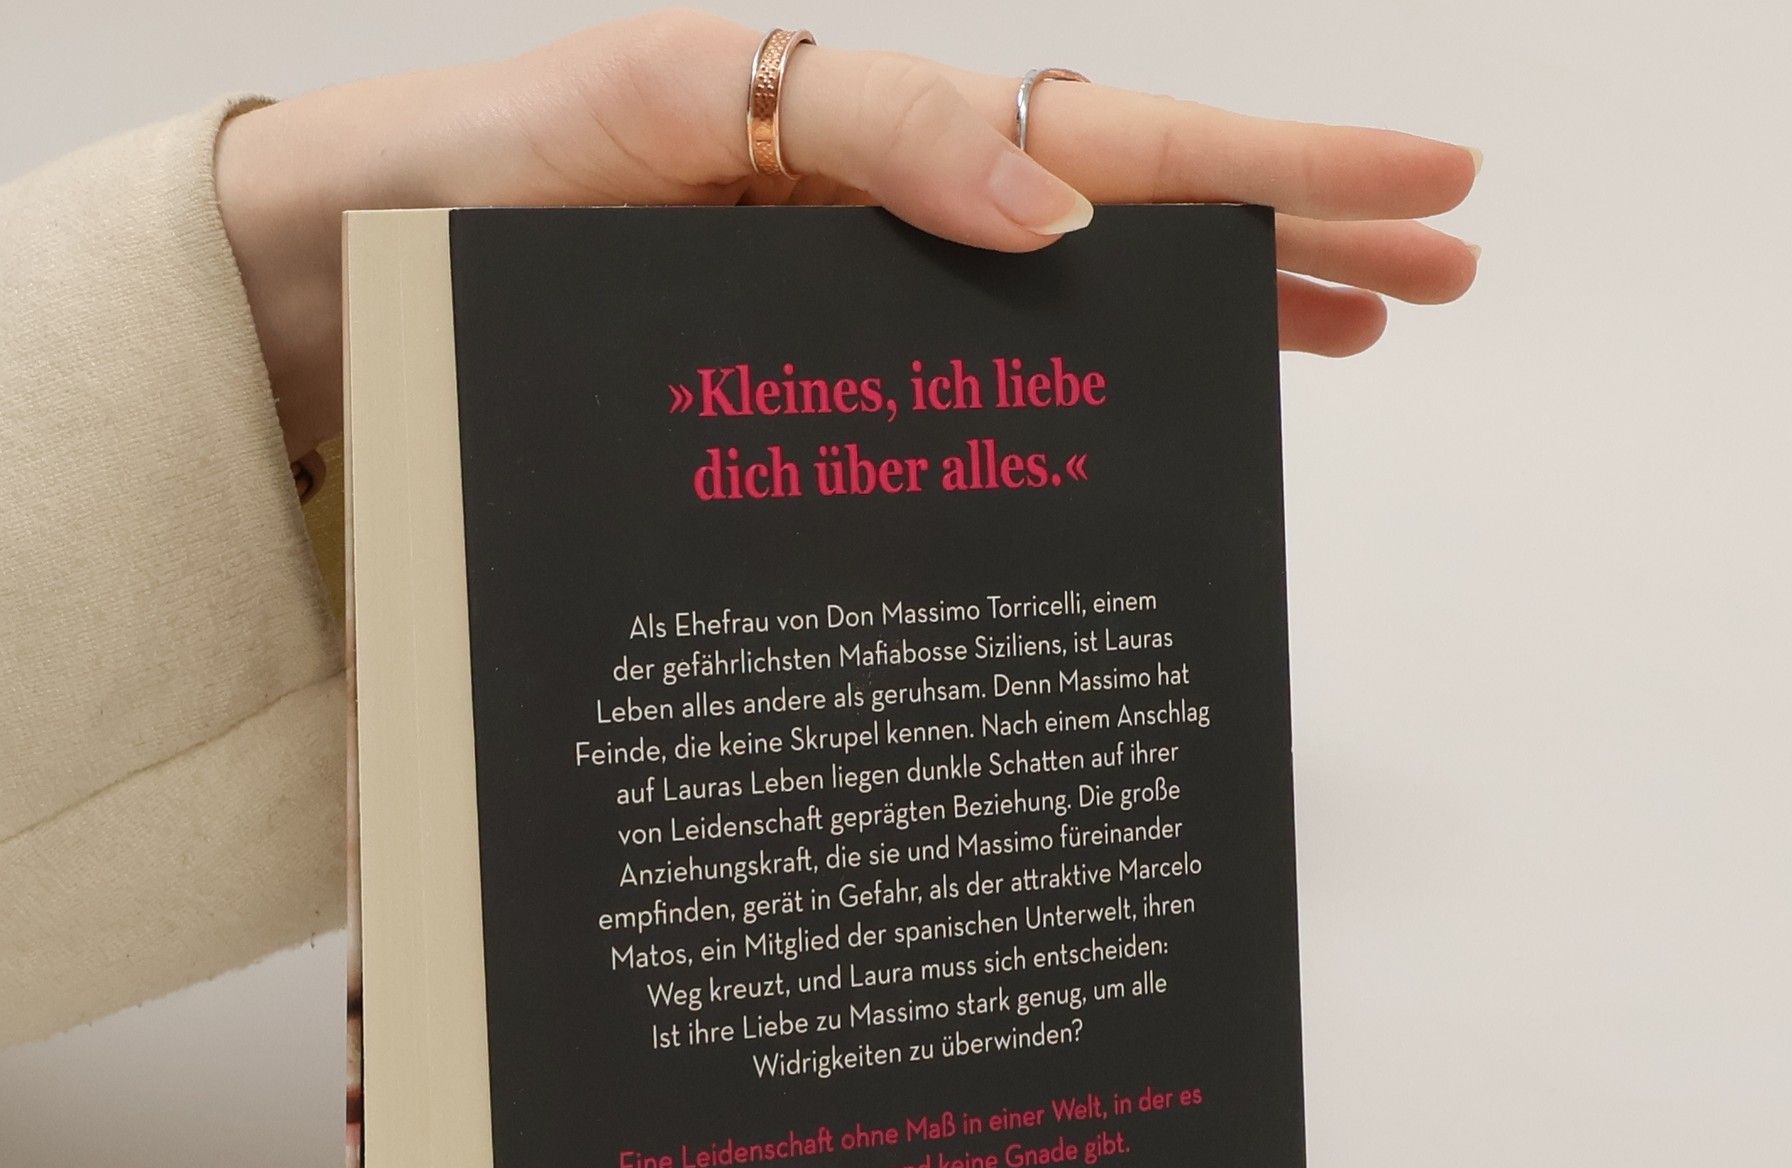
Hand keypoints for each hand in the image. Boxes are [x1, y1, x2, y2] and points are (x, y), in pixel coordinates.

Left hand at [216, 9, 1480, 460]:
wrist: (346, 293)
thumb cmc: (472, 188)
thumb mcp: (649, 107)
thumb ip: (856, 129)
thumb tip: (1057, 214)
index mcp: (864, 140)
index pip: (1112, 144)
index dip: (1273, 170)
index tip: (1419, 200)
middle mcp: (881, 227)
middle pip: (1128, 218)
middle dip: (1295, 234)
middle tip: (1448, 268)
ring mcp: (855, 320)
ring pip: (1071, 313)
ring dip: (1219, 321)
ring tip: (1358, 338)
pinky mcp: (807, 404)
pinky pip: (973, 400)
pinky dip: (1073, 412)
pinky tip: (1148, 433)